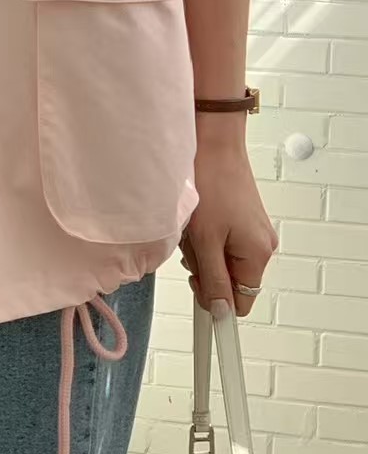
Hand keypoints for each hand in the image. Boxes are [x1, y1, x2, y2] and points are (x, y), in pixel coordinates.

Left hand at [181, 120, 276, 317]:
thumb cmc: (211, 184)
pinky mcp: (243, 217)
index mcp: (258, 255)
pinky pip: (222, 240)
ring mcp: (253, 230)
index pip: (242, 301)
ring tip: (193, 225)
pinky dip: (206, 234)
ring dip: (203, 249)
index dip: (216, 299)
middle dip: (205, 267)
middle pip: (230, 278)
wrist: (213, 142)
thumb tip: (221, 312)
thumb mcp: (206, 240)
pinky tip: (197, 217)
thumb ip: (214, 279)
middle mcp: (262, 245)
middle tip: (190, 243)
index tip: (195, 285)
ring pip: (223, 258)